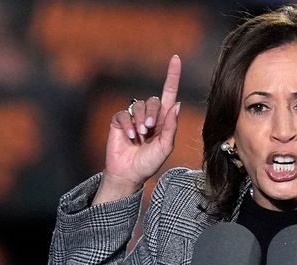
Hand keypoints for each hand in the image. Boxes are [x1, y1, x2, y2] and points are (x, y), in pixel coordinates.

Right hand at [93, 55, 181, 203]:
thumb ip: (171, 127)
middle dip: (152, 114)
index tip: (176, 59)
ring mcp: (133, 118)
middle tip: (149, 130)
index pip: (169, 93)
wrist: (129, 174)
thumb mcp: (165, 147)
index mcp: (164, 120)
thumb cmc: (149, 163)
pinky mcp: (119, 122)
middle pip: (153, 100)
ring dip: (140, 121)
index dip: (172, 76)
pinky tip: (130, 137)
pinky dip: (127, 125)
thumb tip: (177, 104)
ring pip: (138, 106)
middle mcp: (149, 116)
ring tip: (139, 136)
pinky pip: (123, 114)